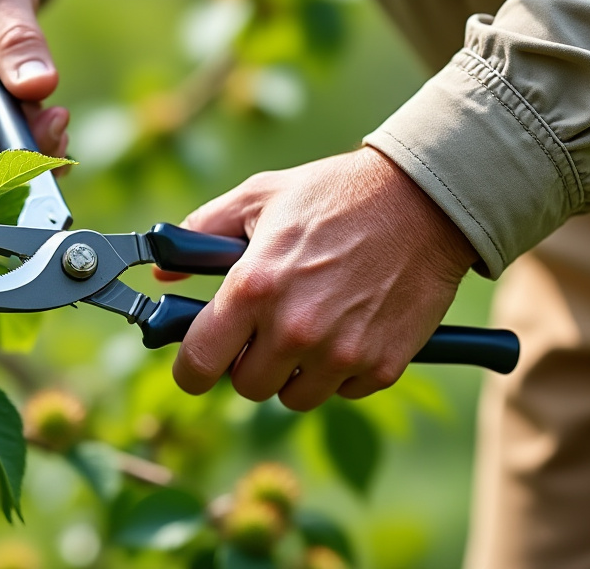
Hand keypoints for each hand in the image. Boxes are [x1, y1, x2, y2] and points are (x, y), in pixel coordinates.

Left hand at [166, 146, 477, 410]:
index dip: (191, 366)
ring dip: (295, 370)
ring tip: (312, 323)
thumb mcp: (259, 197)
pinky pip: (343, 390)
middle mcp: (293, 329)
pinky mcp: (381, 366)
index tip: (199, 359)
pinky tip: (350, 325)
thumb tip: (165, 269)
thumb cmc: (334, 194)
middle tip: (267, 326)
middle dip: (250, 360)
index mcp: (253, 289)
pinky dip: (342, 369)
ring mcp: (340, 353)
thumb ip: (202, 234)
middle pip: (246, 386)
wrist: (424, 201)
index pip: (197, 364)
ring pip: (294, 396)